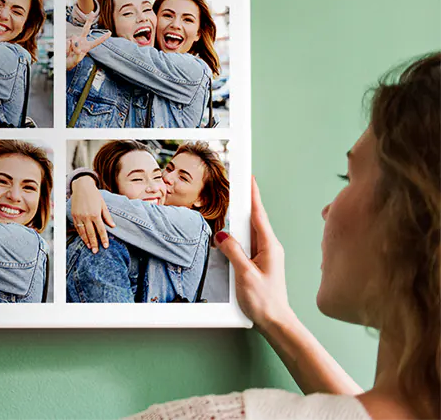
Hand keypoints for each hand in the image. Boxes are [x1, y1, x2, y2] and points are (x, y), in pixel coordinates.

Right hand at [66, 16, 110, 69]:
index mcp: (87, 47)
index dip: (103, 37)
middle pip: (85, 29)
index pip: (96, 42)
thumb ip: (77, 52)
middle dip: (89, 20)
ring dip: (72, 47)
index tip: (110, 32)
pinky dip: (66, 47)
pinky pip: (67, 42)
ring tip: (70, 54)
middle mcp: (81, 41)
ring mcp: (74, 40)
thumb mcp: (76, 59)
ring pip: (74, 39)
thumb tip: (76, 44)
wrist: (63, 63)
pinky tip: (66, 52)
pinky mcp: (67, 40)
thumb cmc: (71, 62)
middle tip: (92, 12)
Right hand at [71, 175, 114, 253]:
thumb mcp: (103, 204)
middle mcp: (87, 217)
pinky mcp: (74, 215)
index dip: (103, 238)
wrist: (82, 186)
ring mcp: (79, 216)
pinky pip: (77, 227)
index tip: (106, 246)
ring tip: (90, 248)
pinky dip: (80, 234)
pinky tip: (83, 239)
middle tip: (96, 251)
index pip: (101, 230)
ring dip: (86, 241)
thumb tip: (113, 226)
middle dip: (94, 243)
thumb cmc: (94, 194)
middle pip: (91, 233)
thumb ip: (107, 216)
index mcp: (96, 214)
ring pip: (83, 232)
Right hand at [215, 177, 292, 328]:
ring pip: (249, 232)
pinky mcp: (259, 263)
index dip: (253, 194)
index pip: (258, 214)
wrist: (276, 322)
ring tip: (230, 209)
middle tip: (236, 186)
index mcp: (269, 246)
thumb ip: (233, 252)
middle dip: (245, 202)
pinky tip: (231, 236)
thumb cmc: (265, 301)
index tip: (249, 178)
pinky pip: (247, 244)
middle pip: (254, 219)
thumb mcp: (244, 275)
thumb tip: (222, 236)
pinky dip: (238, 236)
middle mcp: (270, 248)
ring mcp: (265, 255)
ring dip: (239, 220)